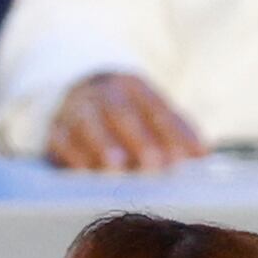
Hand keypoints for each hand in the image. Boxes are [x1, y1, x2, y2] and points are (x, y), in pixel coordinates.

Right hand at [45, 70, 206, 172]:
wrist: (76, 93)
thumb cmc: (123, 113)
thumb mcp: (149, 111)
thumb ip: (176, 131)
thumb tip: (202, 154)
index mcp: (132, 86)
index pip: (155, 109)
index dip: (170, 133)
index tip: (183, 158)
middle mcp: (103, 94)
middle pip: (122, 113)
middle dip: (139, 139)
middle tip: (155, 164)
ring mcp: (76, 110)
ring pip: (89, 124)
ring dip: (102, 145)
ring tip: (116, 166)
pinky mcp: (54, 130)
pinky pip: (60, 140)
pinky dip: (71, 155)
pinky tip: (83, 171)